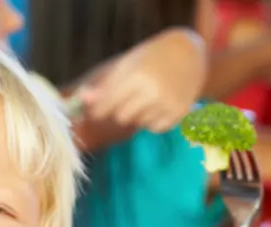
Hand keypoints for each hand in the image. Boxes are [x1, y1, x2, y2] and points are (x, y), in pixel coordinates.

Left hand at [79, 27, 206, 132]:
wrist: (188, 54)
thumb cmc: (151, 57)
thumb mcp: (126, 65)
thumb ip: (105, 85)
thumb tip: (82, 100)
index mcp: (136, 77)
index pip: (108, 104)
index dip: (99, 110)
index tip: (96, 111)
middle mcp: (153, 93)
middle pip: (121, 117)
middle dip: (119, 110)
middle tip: (127, 98)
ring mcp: (167, 105)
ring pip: (138, 123)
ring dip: (138, 115)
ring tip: (147, 97)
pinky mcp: (178, 115)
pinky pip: (154, 128)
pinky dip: (152, 120)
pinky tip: (158, 104)